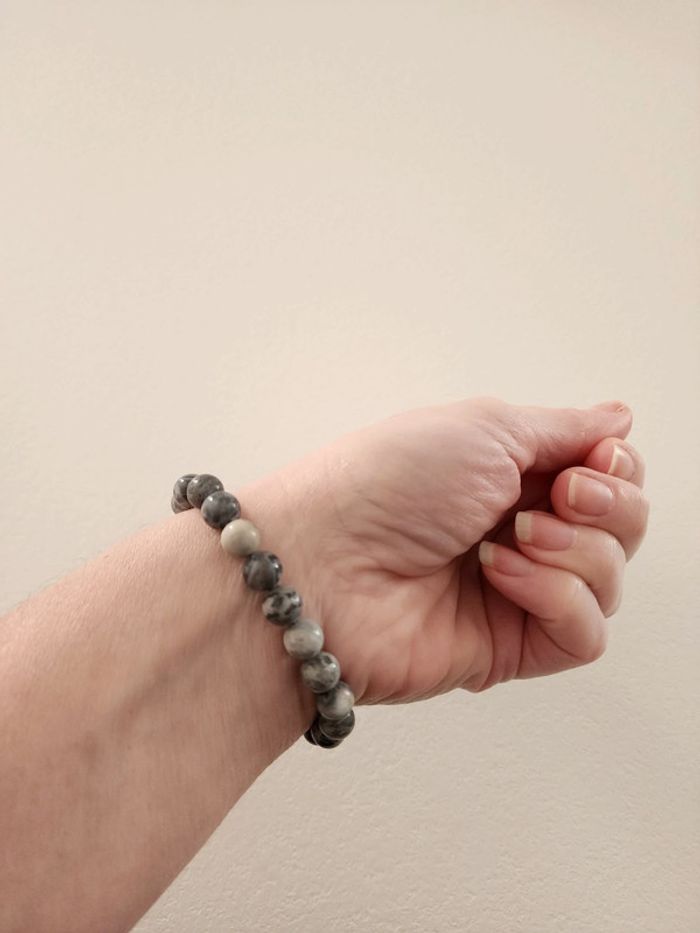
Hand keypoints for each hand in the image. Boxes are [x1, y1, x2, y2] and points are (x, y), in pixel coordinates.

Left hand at [245, 397, 648, 705]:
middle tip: (557, 498)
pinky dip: (556, 598)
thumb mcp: (485, 429)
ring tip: (510, 538)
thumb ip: (564, 430)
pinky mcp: (510, 645)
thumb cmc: (386, 483)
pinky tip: (501, 577)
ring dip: (574, 551)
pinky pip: (585, 632)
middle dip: (607, 507)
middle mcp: (521, 529)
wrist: (325, 564)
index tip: (591, 463)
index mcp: (512, 472)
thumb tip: (619, 420)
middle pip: (621, 526)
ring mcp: (518, 590)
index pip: (608, 474)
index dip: (616, 469)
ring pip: (611, 579)